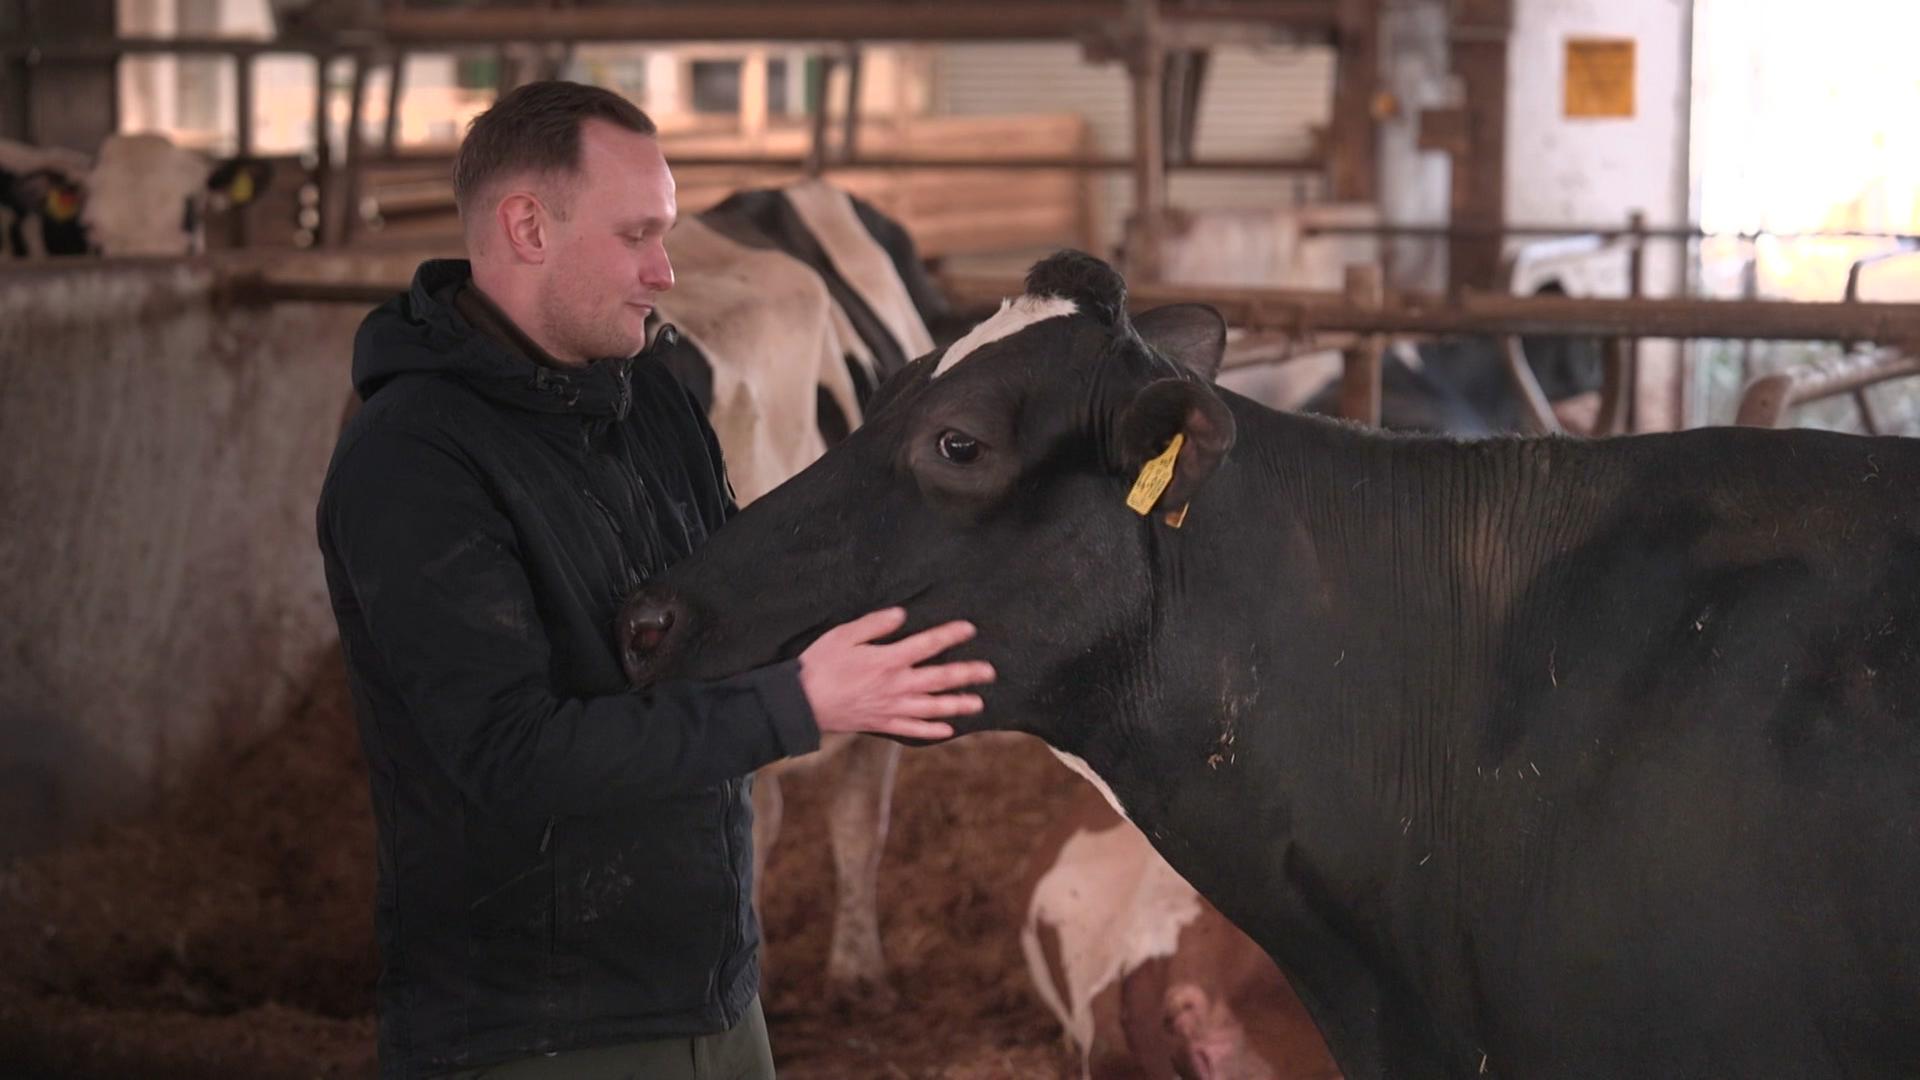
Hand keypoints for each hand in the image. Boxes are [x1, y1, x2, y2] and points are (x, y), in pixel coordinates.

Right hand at [797, 608, 994, 740]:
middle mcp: (896, 685)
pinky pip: (913, 728)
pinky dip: (932, 730)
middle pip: (939, 678)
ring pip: (932, 707)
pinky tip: (949, 730)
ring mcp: (891, 707)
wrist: (801, 703)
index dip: (950, 635)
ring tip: (979, 703)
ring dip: (957, 705)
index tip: (970, 629)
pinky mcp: (881, 723)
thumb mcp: (844, 635)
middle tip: (991, 672)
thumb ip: (875, 624)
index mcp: (888, 660)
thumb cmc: (819, 664)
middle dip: (967, 674)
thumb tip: (902, 614)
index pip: (927, 645)